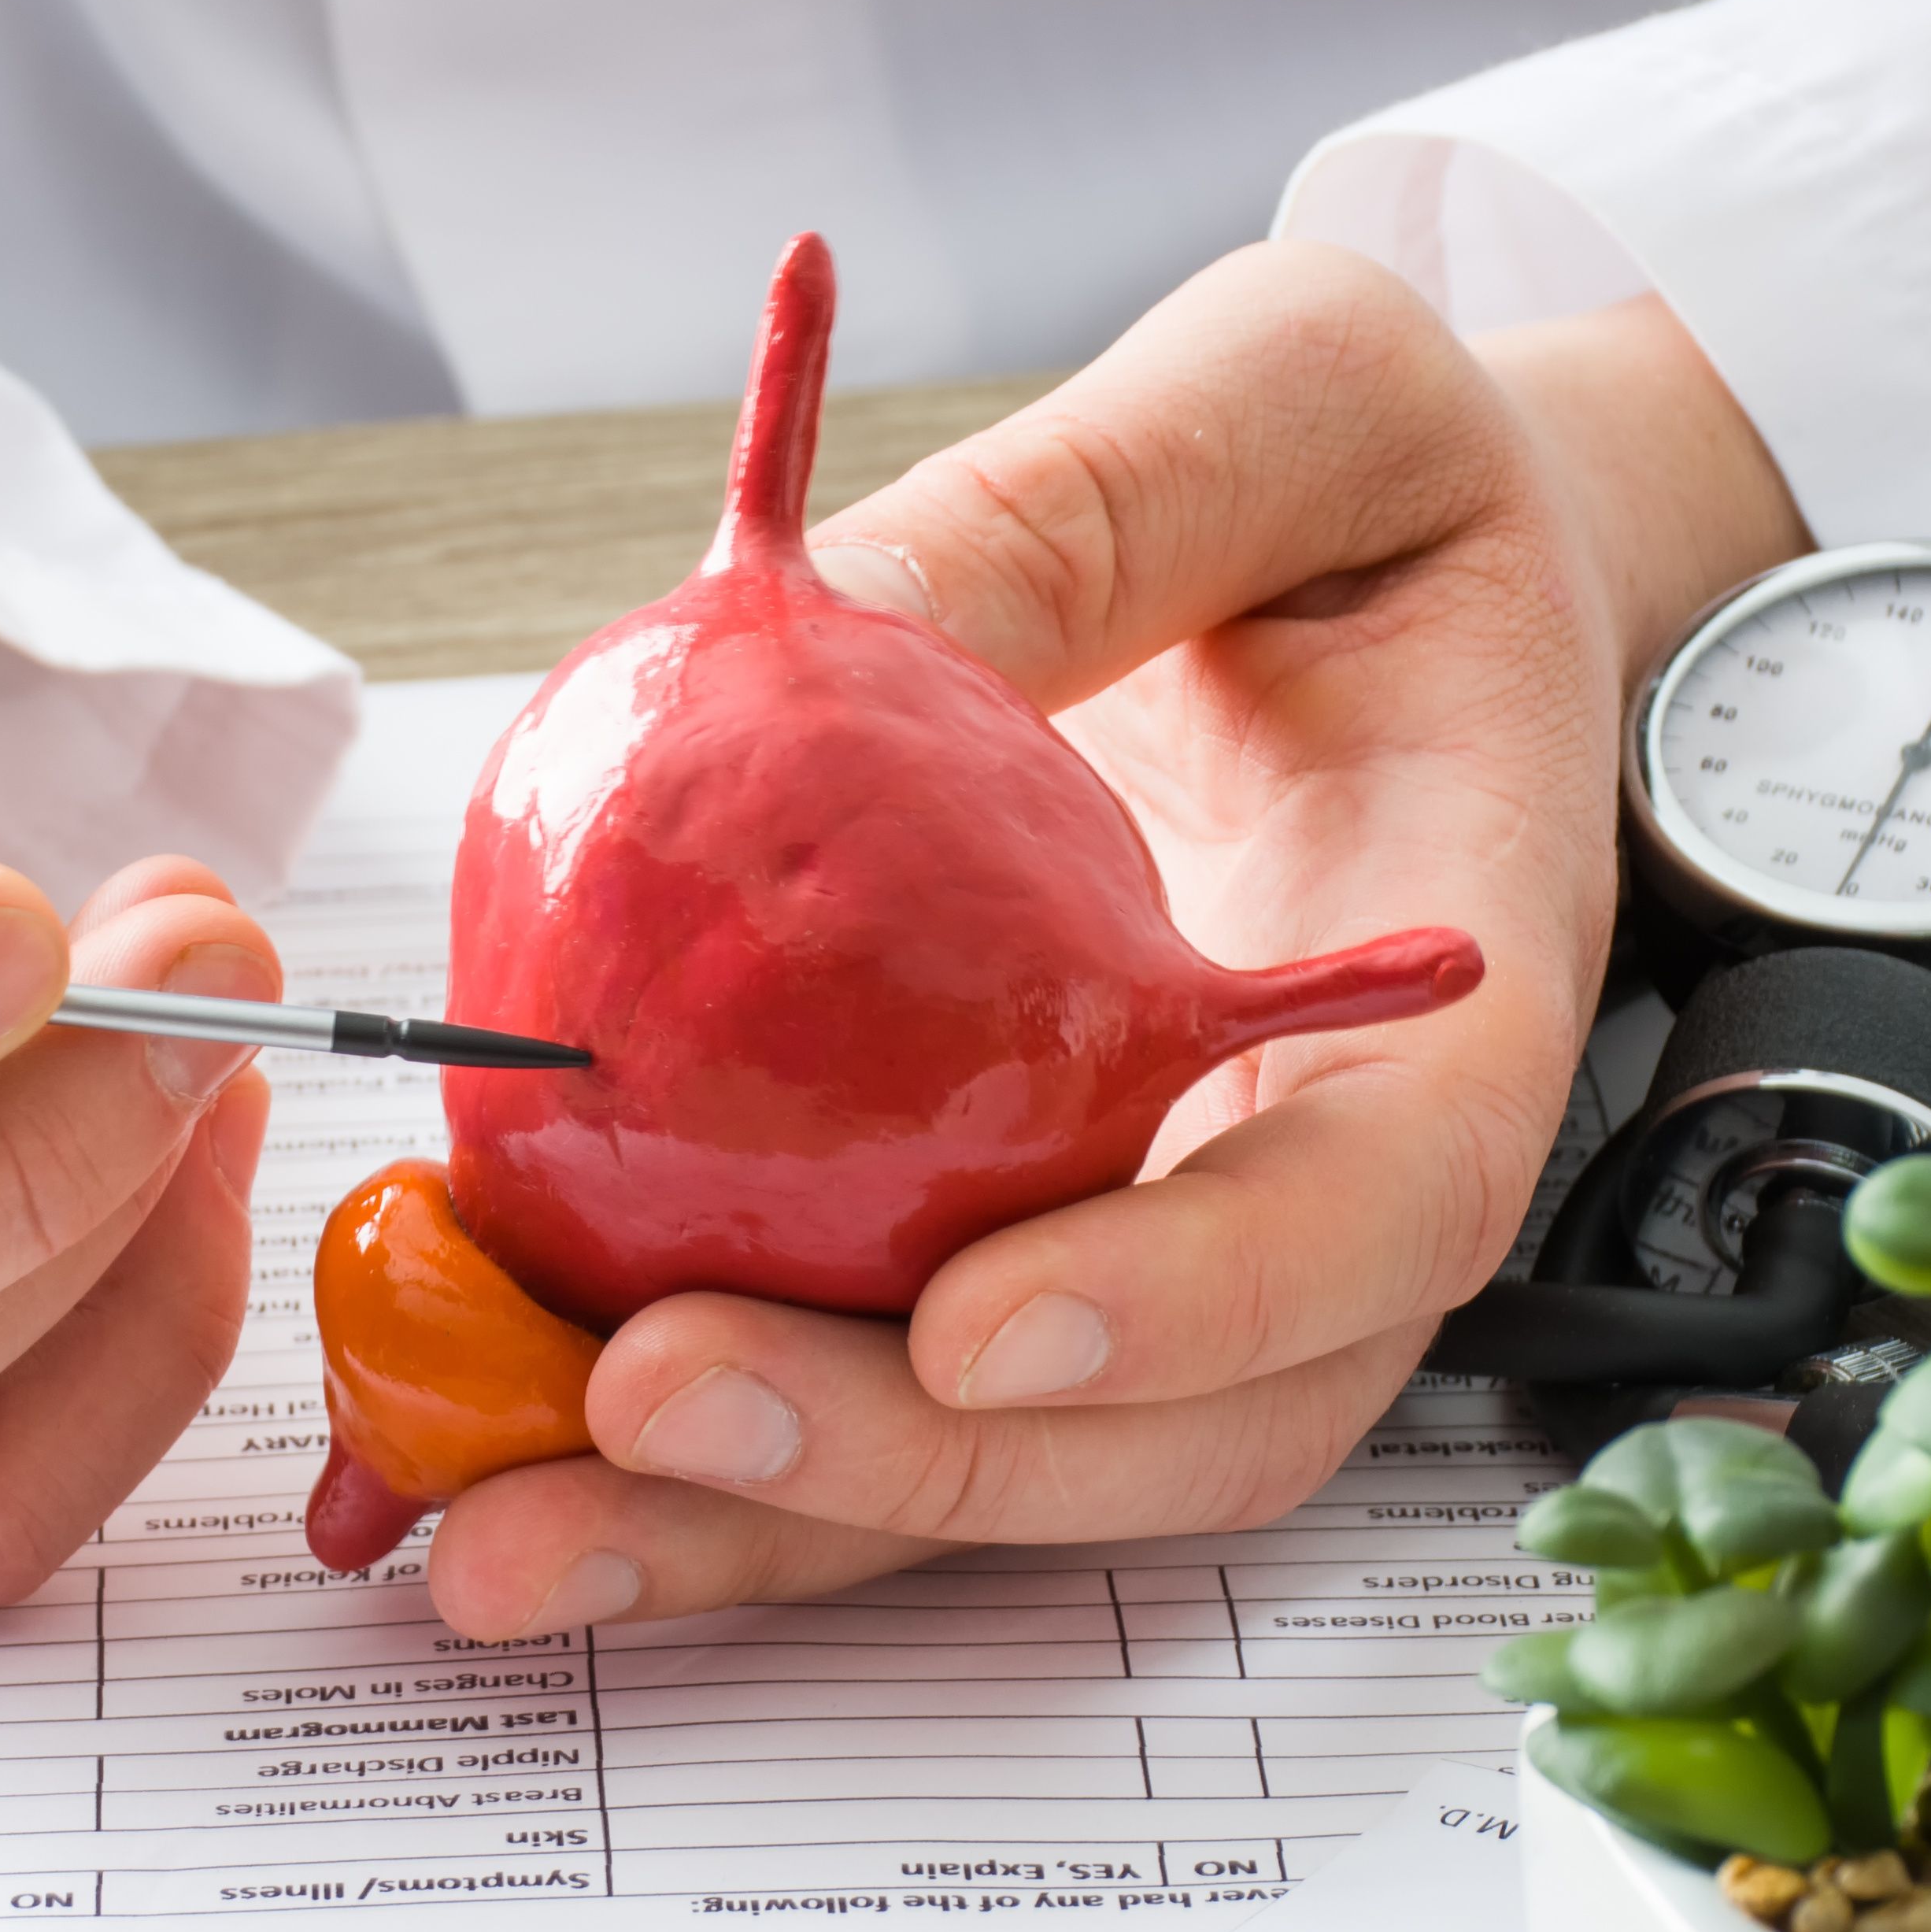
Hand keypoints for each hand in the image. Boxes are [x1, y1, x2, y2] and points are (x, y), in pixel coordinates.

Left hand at [418, 244, 1804, 1639]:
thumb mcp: (1297, 405)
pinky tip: (471, 1424)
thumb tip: (842, 607)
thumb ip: (1097, 509)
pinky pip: (858, 1368)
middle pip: (1153, 1434)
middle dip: (897, 1465)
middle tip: (641, 1408)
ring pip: (982, 1462)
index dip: (1188, 1310)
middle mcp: (1318, 1189)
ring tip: (497, 1526)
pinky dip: (667, 1433)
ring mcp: (1163, 1256)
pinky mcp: (1001, 1252)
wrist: (1391, 588)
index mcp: (1459, 1011)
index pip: (1365, 1220)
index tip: (980, 1324)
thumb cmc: (1390, 491)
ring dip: (743, 1520)